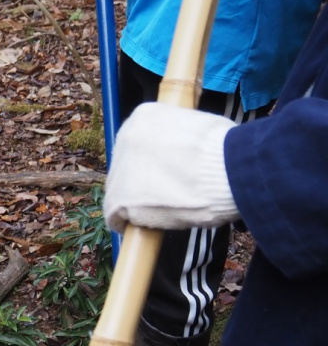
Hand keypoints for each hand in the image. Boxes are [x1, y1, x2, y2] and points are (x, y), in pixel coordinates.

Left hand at [104, 102, 237, 232]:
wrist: (230, 169)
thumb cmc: (228, 150)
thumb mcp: (199, 127)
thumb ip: (179, 138)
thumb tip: (180, 154)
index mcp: (144, 116)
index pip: (137, 144)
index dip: (150, 162)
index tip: (163, 172)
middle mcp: (125, 137)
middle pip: (125, 167)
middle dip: (141, 182)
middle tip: (163, 195)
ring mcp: (121, 168)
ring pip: (119, 191)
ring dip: (136, 203)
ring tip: (161, 211)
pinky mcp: (120, 197)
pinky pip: (115, 216)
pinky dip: (126, 223)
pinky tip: (140, 228)